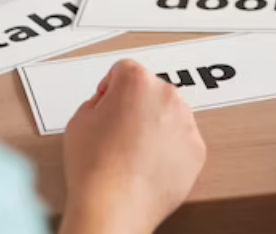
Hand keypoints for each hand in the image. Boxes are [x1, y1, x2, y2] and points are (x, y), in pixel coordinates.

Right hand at [61, 60, 206, 233]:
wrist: (113, 206)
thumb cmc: (95, 168)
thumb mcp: (79, 120)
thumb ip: (98, 101)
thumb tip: (108, 104)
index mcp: (137, 82)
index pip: (125, 69)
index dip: (111, 88)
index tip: (109, 102)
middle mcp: (167, 97)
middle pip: (151, 90)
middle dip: (136, 105)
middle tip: (118, 131)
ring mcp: (185, 124)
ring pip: (170, 115)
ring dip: (155, 125)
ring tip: (132, 152)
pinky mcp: (196, 150)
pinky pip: (182, 141)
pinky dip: (169, 149)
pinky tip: (148, 164)